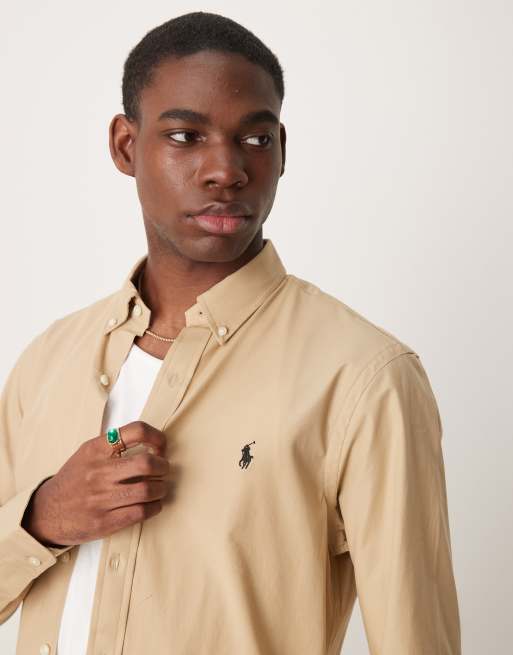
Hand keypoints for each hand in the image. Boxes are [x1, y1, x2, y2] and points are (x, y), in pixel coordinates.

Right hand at [21, 421, 170, 546]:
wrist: (46, 513)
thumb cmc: (74, 480)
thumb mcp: (87, 453)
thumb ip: (114, 446)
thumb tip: (151, 443)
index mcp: (96, 449)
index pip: (136, 431)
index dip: (157, 437)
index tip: (161, 446)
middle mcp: (99, 472)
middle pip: (147, 463)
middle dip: (163, 466)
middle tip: (163, 470)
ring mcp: (101, 498)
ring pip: (148, 490)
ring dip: (162, 488)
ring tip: (160, 488)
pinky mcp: (105, 522)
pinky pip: (141, 512)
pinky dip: (155, 507)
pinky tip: (153, 504)